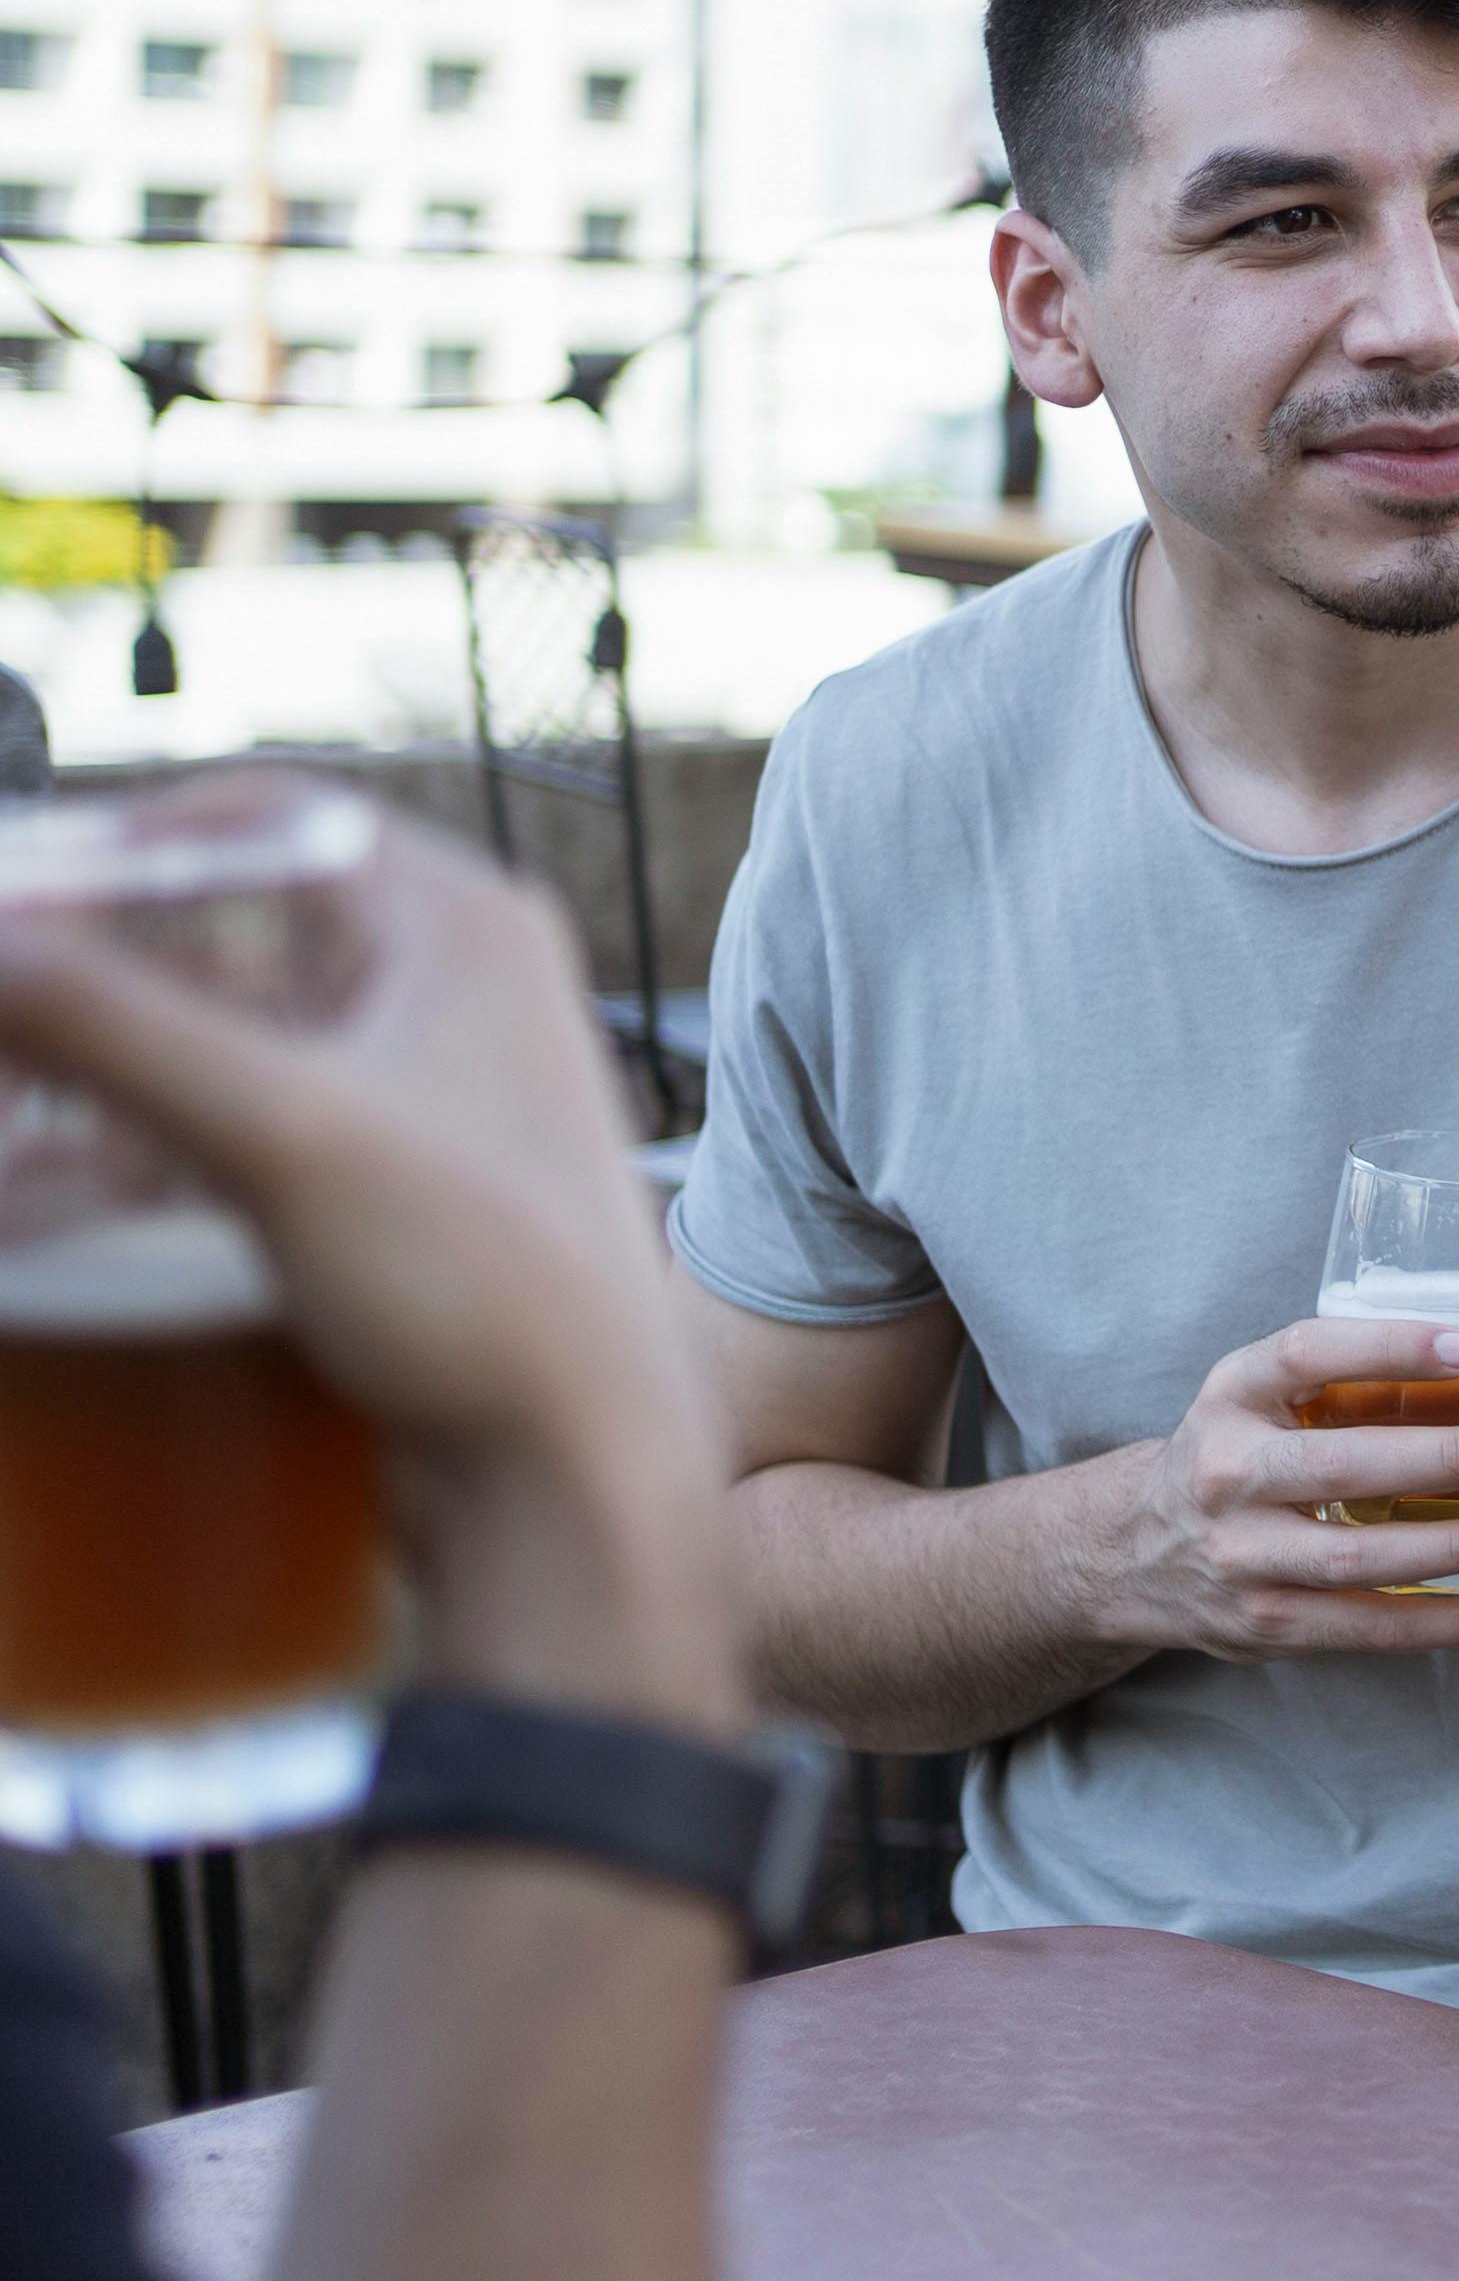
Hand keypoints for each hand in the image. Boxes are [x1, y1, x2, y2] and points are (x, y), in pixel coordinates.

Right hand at [0, 782, 733, 1727]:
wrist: (579, 1461)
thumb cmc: (486, 1288)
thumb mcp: (279, 1134)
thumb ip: (115, 1028)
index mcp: (465, 925)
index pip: (269, 819)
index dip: (126, 845)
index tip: (15, 895)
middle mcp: (457, 984)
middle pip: (230, 925)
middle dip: (97, 966)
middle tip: (4, 1002)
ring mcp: (428, 1085)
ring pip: (226, 1031)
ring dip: (107, 1060)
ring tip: (15, 1101)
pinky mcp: (393, 1182)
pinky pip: (242, 1123)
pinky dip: (143, 1140)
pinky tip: (52, 1192)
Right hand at [1084, 1321, 1458, 1660]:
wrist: (1129, 1554)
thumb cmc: (1228, 1457)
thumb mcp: (1249, 1397)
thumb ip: (1329, 1378)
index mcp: (1230, 1398)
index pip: (1304, 1354)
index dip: (1386, 1346)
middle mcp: (1227, 1474)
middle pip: (1341, 1465)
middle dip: (1442, 1458)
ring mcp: (1242, 1558)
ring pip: (1357, 1559)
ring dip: (1454, 1547)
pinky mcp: (1267, 1624)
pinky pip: (1369, 1629)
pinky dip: (1449, 1621)